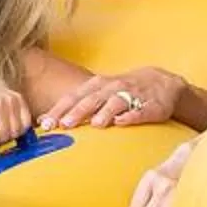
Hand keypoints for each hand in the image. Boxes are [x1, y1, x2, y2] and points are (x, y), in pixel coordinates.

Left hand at [44, 65, 186, 130]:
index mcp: (97, 85)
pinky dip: (131, 116)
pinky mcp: (150, 106)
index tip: (45, 123)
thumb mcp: (98, 93)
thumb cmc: (122, 90)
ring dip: (105, 112)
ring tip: (96, 124)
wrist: (162, 82)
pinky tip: (123, 122)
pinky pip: (140, 111)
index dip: (59, 109)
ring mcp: (132, 95)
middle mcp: (112, 88)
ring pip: (116, 102)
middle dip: (78, 111)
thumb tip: (44, 121)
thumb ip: (75, 105)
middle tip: (65, 124)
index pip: (74, 96)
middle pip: (91, 99)